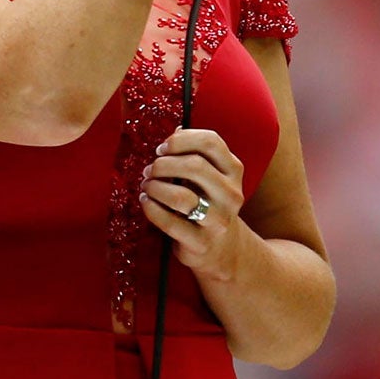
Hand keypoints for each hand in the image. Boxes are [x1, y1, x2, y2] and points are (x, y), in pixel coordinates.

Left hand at [139, 127, 248, 283]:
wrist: (221, 249)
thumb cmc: (207, 203)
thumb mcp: (209, 176)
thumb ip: (194, 154)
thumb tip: (174, 129)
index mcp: (233, 170)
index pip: (211, 142)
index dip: (181, 140)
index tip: (162, 148)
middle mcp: (231, 194)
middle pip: (194, 166)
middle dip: (163, 165)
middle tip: (149, 170)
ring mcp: (218, 220)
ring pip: (181, 197)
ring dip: (155, 188)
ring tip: (146, 187)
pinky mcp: (201, 242)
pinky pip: (170, 222)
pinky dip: (152, 209)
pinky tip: (146, 203)